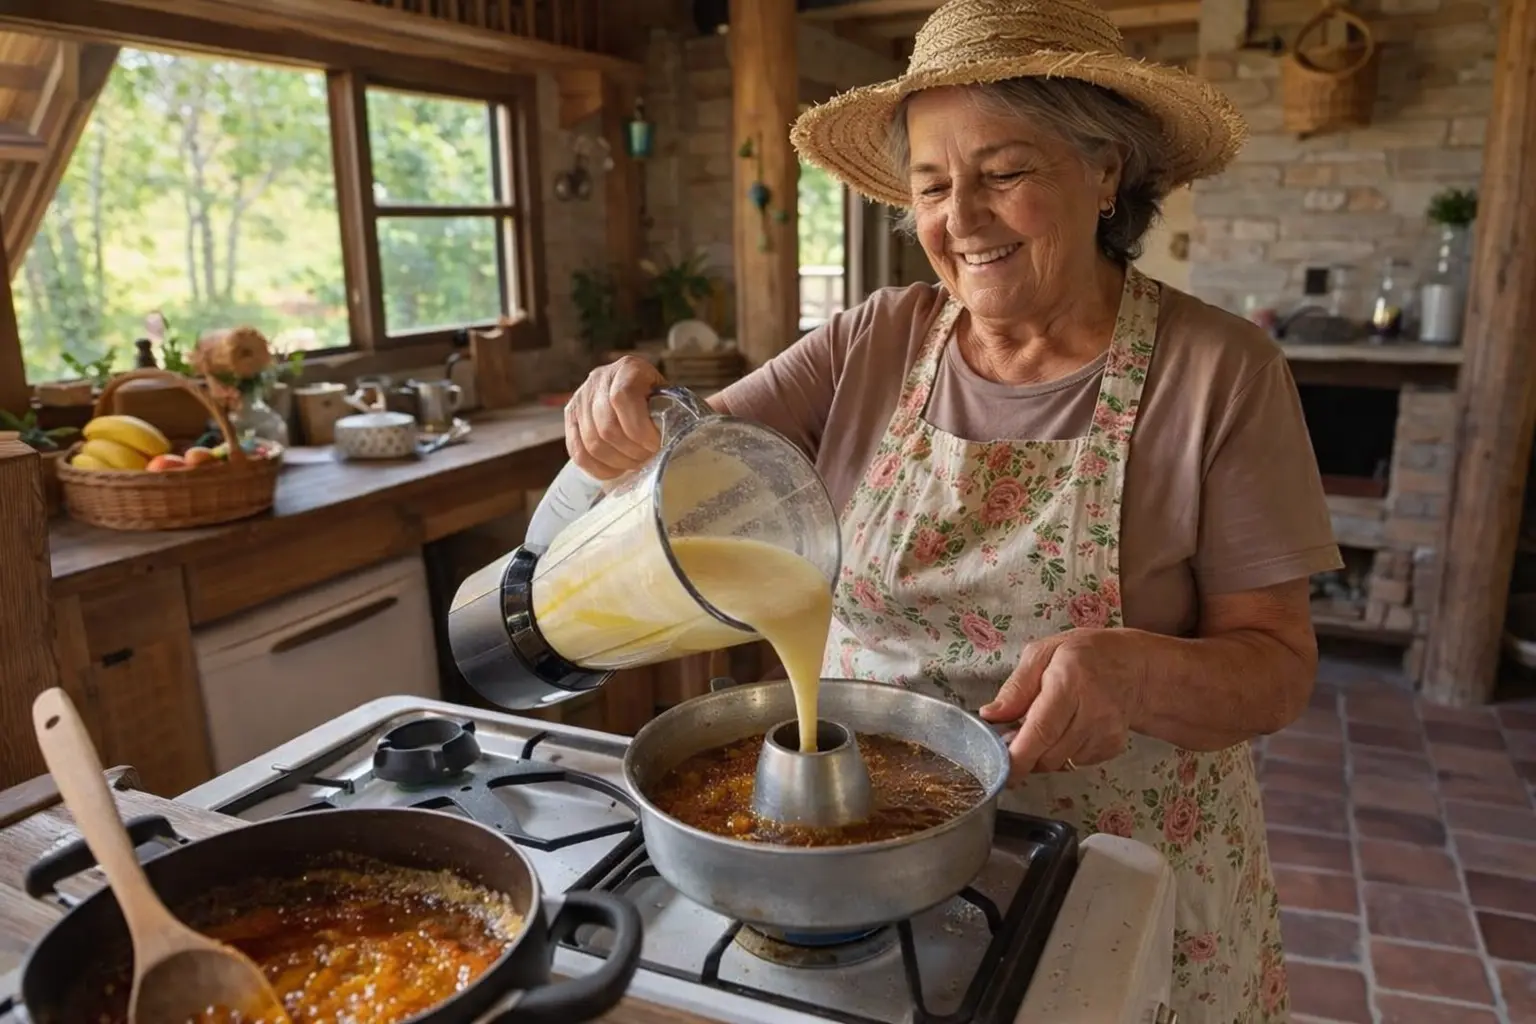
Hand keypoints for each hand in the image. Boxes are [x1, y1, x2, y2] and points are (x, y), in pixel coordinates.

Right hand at [565, 355, 665, 479]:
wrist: (641, 393)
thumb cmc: (661, 400)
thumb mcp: (669, 398)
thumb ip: (669, 415)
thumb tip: (669, 445)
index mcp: (629, 368)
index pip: (622, 398)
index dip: (639, 428)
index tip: (655, 445)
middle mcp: (600, 378)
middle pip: (606, 426)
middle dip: (630, 451)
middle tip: (647, 459)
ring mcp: (581, 398)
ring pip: (592, 442)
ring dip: (617, 461)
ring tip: (635, 464)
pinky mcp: (570, 417)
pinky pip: (577, 452)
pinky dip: (598, 468)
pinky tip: (616, 471)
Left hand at [978, 628, 1145, 783]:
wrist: (1136, 668)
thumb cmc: (1086, 654)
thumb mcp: (1044, 652)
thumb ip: (1016, 686)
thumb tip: (990, 715)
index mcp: (1069, 682)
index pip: (1040, 730)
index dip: (1017, 756)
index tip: (999, 767)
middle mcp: (1091, 711)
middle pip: (1048, 754)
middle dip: (1024, 754)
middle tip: (1014, 737)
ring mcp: (1105, 732)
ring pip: (1060, 763)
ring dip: (1042, 753)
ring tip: (1043, 727)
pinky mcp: (1112, 747)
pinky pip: (1075, 763)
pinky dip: (1062, 753)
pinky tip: (1066, 730)